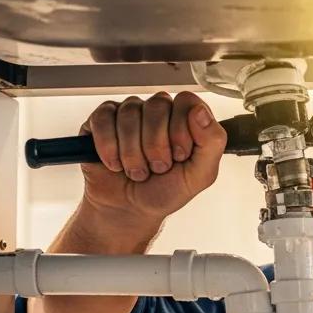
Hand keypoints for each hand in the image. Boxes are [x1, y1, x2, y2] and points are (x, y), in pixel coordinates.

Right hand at [79, 91, 227, 229]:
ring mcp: (128, 113)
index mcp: (184, 120)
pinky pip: (104, 120)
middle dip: (157, 147)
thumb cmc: (165, 192)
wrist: (129, 210)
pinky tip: (115, 164)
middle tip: (157, 168)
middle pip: (157, 106)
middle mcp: (157, 111)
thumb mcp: (199, 176)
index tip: (180, 156)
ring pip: (130, 115)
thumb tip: (201, 111)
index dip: (182, 130)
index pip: (187, 102)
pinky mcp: (101, 119)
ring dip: (133, 154)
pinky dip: (110, 150)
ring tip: (137, 171)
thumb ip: (211, 143)